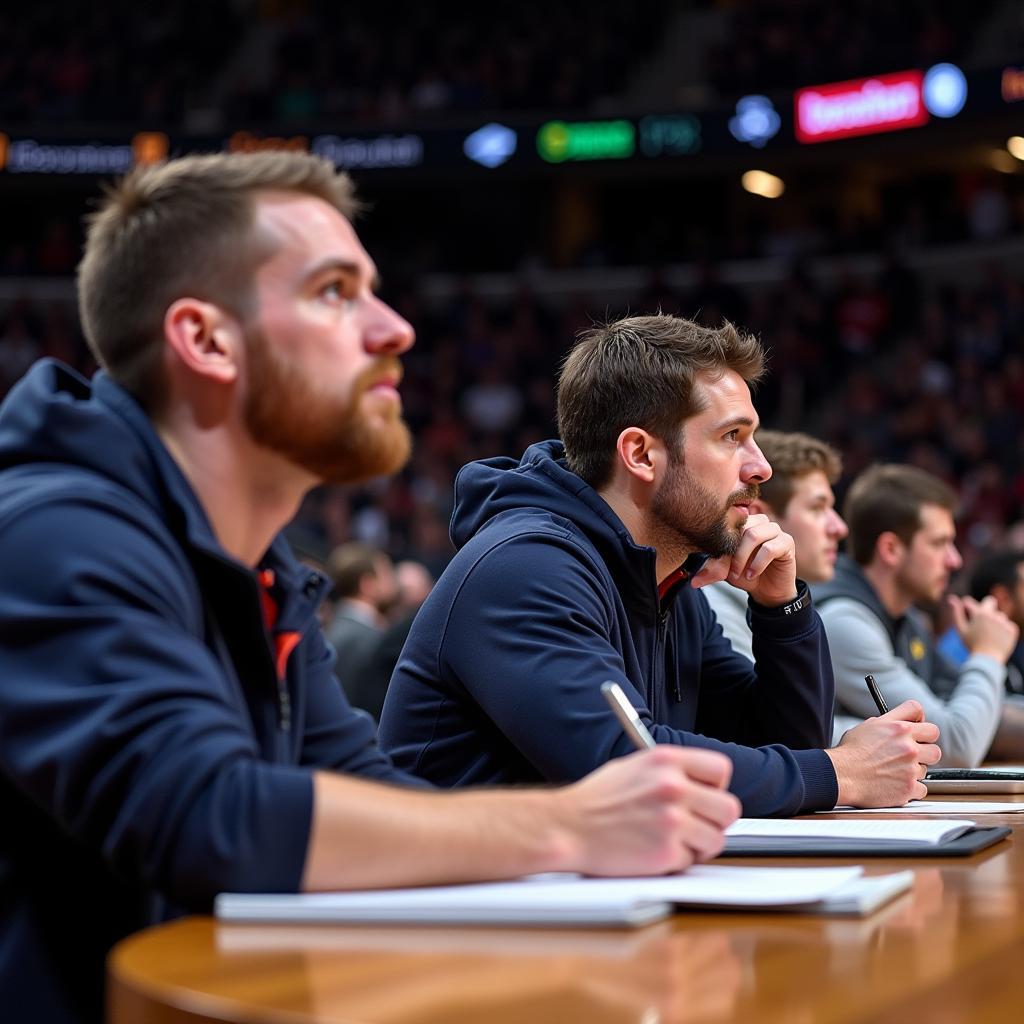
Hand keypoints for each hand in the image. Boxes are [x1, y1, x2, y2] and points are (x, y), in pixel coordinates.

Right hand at [559, 747, 740, 875]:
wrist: (568, 827)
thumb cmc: (595, 800)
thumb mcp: (633, 767)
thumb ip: (669, 772)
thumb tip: (698, 785)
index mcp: (666, 760)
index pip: (720, 769)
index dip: (716, 787)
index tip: (706, 796)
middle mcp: (674, 787)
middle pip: (728, 808)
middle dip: (714, 821)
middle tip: (696, 825)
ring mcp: (672, 820)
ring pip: (715, 840)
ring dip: (697, 845)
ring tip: (671, 840)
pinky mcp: (667, 852)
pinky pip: (691, 862)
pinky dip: (676, 862)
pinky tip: (653, 851)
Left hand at [690, 513, 797, 607]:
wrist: (767, 591)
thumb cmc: (744, 573)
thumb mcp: (724, 571)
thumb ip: (711, 570)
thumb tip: (693, 581)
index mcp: (742, 521)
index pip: (726, 522)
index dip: (718, 541)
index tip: (712, 558)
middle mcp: (758, 521)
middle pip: (738, 527)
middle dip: (730, 553)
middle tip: (727, 572)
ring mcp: (774, 530)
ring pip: (753, 534)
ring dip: (742, 557)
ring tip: (739, 574)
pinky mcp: (787, 542)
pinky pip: (770, 548)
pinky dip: (757, 563)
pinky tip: (752, 574)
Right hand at [825, 700, 940, 806]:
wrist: (841, 775)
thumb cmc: (850, 753)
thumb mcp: (868, 726)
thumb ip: (890, 722)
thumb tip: (901, 722)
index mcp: (898, 727)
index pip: (919, 713)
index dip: (919, 721)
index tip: (918, 729)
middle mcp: (908, 746)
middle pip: (935, 746)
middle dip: (925, 751)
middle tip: (911, 755)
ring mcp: (911, 768)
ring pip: (926, 769)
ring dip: (914, 770)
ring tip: (894, 771)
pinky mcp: (910, 787)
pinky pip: (922, 788)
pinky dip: (910, 788)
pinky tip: (896, 784)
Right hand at [949, 594, 1018, 663]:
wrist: (988, 660)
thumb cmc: (972, 645)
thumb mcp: (960, 629)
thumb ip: (956, 612)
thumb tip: (951, 598)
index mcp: (979, 613)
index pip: (970, 602)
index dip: (967, 608)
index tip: (967, 617)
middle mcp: (993, 614)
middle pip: (990, 601)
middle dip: (986, 607)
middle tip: (982, 620)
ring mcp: (1004, 622)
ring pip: (999, 615)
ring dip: (994, 621)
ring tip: (989, 635)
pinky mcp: (1012, 629)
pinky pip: (1007, 625)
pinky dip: (1003, 630)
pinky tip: (997, 639)